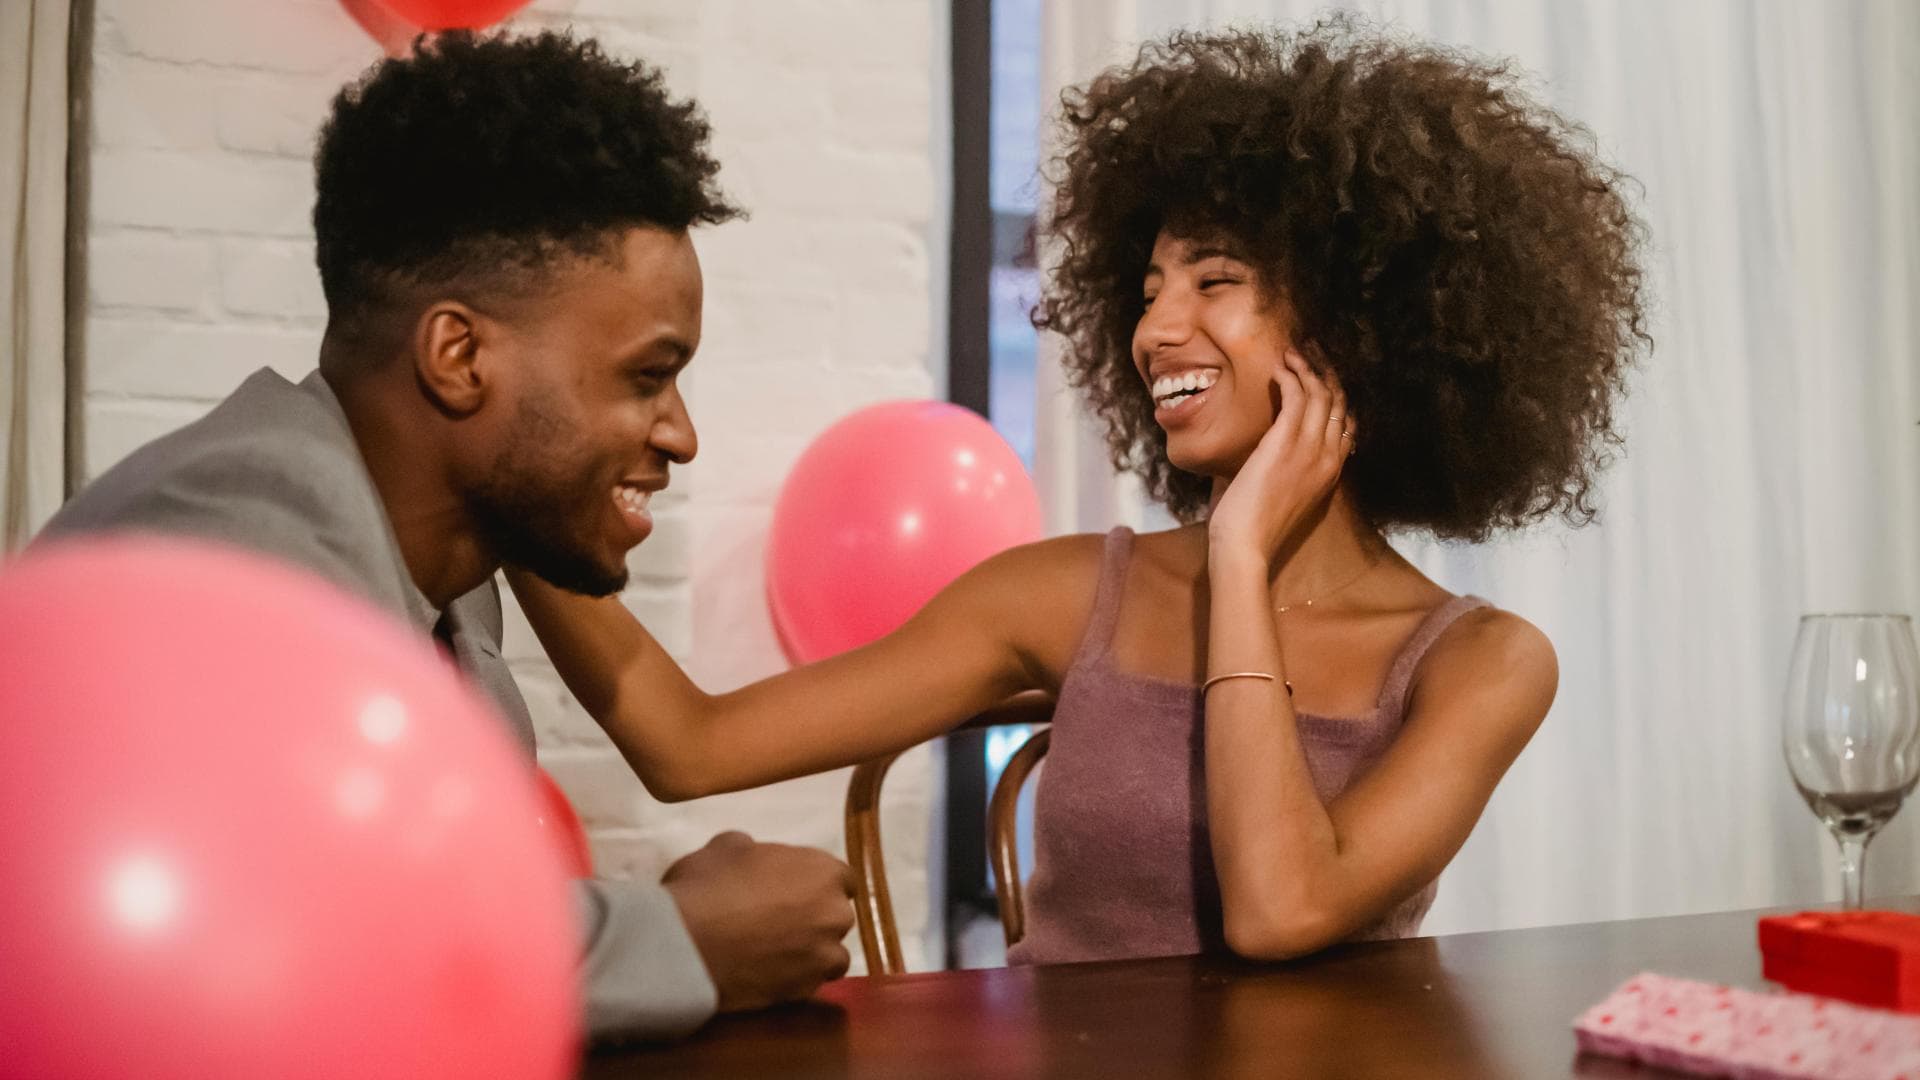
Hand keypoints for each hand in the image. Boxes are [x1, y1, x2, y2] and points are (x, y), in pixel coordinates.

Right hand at [661, 831, 855, 1012]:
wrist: (688, 946)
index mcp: (823, 871)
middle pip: (836, 915)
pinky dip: (796, 980)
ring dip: (811, 953)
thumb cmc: (708, 886)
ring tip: (776, 954)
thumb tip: (751, 854)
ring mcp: (824, 955)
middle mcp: (834, 913)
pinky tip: (769, 975)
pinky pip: (810, 984)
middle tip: (779, 921)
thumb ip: (752, 850)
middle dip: (815, 917)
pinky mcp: (805, 990)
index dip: (817, 885)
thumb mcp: (725, 847)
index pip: (841, 878)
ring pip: (830, 954)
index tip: (795, 891)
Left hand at [1206, 349, 1351, 561]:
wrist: (1246, 544)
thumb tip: (1268, 449)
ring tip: (1291, 354)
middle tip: (1309, 353)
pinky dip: (1289, 376)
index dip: (1336, 396)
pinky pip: (1296, 396)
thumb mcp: (1285, 494)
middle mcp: (1328, 457)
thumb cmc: (1256, 526)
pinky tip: (1279, 367)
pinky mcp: (1286, 442)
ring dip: (1306, 368)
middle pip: (1338, 402)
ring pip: (1320, 394)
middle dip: (1325, 373)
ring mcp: (1310, 448)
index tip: (1320, 378)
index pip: (1346, 424)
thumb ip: (1288, 468)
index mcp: (1331, 471)